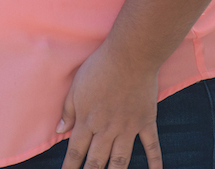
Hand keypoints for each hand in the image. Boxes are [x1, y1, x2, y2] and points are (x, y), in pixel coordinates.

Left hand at [57, 43, 162, 168]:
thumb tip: (59, 131)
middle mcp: (107, 129)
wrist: (129, 57)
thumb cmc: (99, 68)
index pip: (75, 150)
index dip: (70, 167)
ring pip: (121, 160)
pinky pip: (152, 147)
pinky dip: (154, 162)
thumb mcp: (76, 86)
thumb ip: (68, 110)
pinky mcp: (146, 122)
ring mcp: (128, 128)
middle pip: (97, 160)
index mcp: (88, 120)